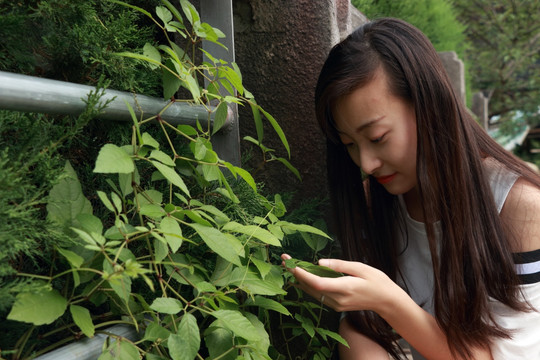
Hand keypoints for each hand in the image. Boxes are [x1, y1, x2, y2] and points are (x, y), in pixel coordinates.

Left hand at [281, 254, 400, 314]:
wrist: (386, 301)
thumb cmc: (376, 281)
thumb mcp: (360, 267)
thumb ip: (339, 265)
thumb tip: (319, 261)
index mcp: (345, 288)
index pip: (318, 283)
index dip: (302, 275)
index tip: (291, 265)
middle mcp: (338, 299)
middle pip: (311, 288)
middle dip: (295, 274)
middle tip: (284, 260)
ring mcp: (336, 305)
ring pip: (312, 293)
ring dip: (299, 280)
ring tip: (288, 266)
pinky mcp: (336, 306)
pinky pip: (317, 295)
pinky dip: (307, 285)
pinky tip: (300, 276)